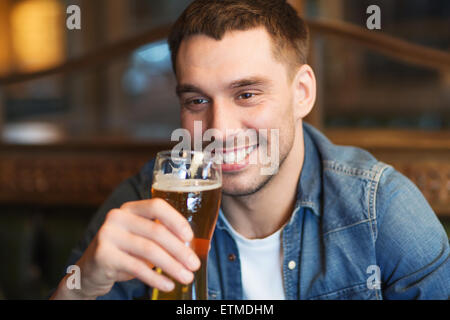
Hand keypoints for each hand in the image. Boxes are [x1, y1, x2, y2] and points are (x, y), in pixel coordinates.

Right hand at [51, 198, 200, 298]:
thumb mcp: (141, 239)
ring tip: (186, 277)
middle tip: (194, 265)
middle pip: (156, 231)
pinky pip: (137, 268)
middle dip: (180, 250)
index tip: (190, 237)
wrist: (89, 272)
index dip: (176, 220)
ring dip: (172, 266)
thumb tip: (194, 248)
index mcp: (130, 209)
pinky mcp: (103, 255)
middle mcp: (117, 217)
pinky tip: (168, 284)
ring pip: (149, 250)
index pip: (157, 206)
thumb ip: (161, 237)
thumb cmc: (123, 254)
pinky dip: (156, 278)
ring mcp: (107, 235)